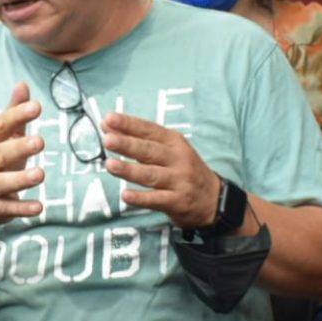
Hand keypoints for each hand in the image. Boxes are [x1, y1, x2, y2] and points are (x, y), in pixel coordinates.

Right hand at [0, 82, 42, 224]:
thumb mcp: (3, 137)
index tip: (37, 107)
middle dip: (19, 148)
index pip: (0, 126)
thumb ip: (13, 114)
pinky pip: (8, 208)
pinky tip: (40, 207)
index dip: (17, 116)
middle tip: (40, 141)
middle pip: (0, 154)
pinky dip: (22, 208)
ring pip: (1, 183)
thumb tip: (23, 84)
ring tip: (41, 174)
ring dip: (21, 179)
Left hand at [102, 112, 222, 230]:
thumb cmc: (184, 170)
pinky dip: (141, 198)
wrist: (213, 199)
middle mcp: (178, 159)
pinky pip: (156, 200)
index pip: (149, 130)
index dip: (129, 124)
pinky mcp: (178, 202)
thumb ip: (139, 140)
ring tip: (110, 165)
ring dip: (130, 170)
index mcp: (174, 142)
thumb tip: (107, 127)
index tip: (109, 119)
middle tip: (108, 140)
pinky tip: (125, 195)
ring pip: (151, 175)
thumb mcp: (169, 150)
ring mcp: (179, 181)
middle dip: (128, 144)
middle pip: (149, 151)